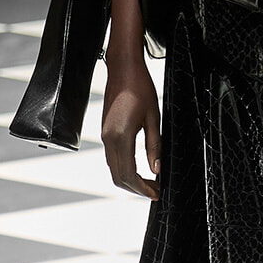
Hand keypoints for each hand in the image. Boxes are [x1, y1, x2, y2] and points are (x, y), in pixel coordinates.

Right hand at [101, 62, 160, 198]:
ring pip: (114, 169)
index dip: (142, 188)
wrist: (123, 69)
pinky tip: (140, 169)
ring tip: (150, 182)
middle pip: (118, 176)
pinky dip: (125, 169)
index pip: (128, 174)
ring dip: (130, 180)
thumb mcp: (154, 117)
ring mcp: (105, 136)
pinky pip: (112, 158)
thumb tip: (157, 169)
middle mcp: (109, 139)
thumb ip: (154, 145)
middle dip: (136, 188)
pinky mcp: (106, 132)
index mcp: (121, 136)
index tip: (156, 193)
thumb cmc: (140, 88)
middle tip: (156, 191)